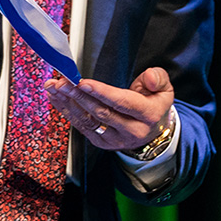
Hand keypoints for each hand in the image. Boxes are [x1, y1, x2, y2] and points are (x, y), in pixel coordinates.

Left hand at [45, 66, 173, 150]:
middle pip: (101, 112)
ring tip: (55, 88)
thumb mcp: (164, 89)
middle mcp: (131, 130)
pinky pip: (82, 127)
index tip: (83, 82)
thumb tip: (148, 77)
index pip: (122, 103)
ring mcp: (115, 139)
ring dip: (68, 103)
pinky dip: (68, 112)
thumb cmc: (155, 105)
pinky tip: (58, 99)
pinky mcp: (102, 143)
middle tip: (63, 82)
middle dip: (79, 96)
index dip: (101, 92)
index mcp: (148, 115)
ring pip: (88, 121)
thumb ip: (157, 78)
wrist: (154, 132)